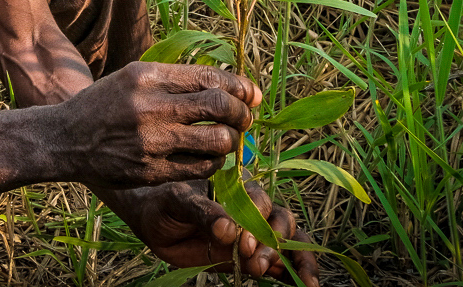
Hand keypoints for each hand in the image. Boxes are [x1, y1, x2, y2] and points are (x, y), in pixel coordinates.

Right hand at [51, 61, 260, 187]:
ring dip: (231, 141)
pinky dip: (213, 162)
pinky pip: (201, 168)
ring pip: (217, 141)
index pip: (210, 78)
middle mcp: (150, 106)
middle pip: (220, 107)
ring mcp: (152, 141)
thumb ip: (176, 80)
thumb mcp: (134, 78)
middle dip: (242, 114)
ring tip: (227, 139)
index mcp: (147, 76)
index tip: (251, 95)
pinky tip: (208, 157)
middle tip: (245, 119)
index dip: (240, 87)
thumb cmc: (106, 104)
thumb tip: (229, 86)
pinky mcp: (152, 171)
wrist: (65, 139)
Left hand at [121, 180, 319, 284]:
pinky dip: (297, 273)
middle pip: (281, 221)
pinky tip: (307, 286)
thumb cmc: (165, 202)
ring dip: (295, 260)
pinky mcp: (255, 255)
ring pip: (290, 241)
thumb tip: (229, 230)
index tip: (244, 243)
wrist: (155, 220)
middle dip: (274, 245)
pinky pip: (284, 262)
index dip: (258, 222)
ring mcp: (257, 231)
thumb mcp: (177, 201)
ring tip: (301, 282)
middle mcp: (253, 207)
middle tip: (257, 264)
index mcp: (237, 187)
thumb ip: (203, 212)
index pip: (260, 202)